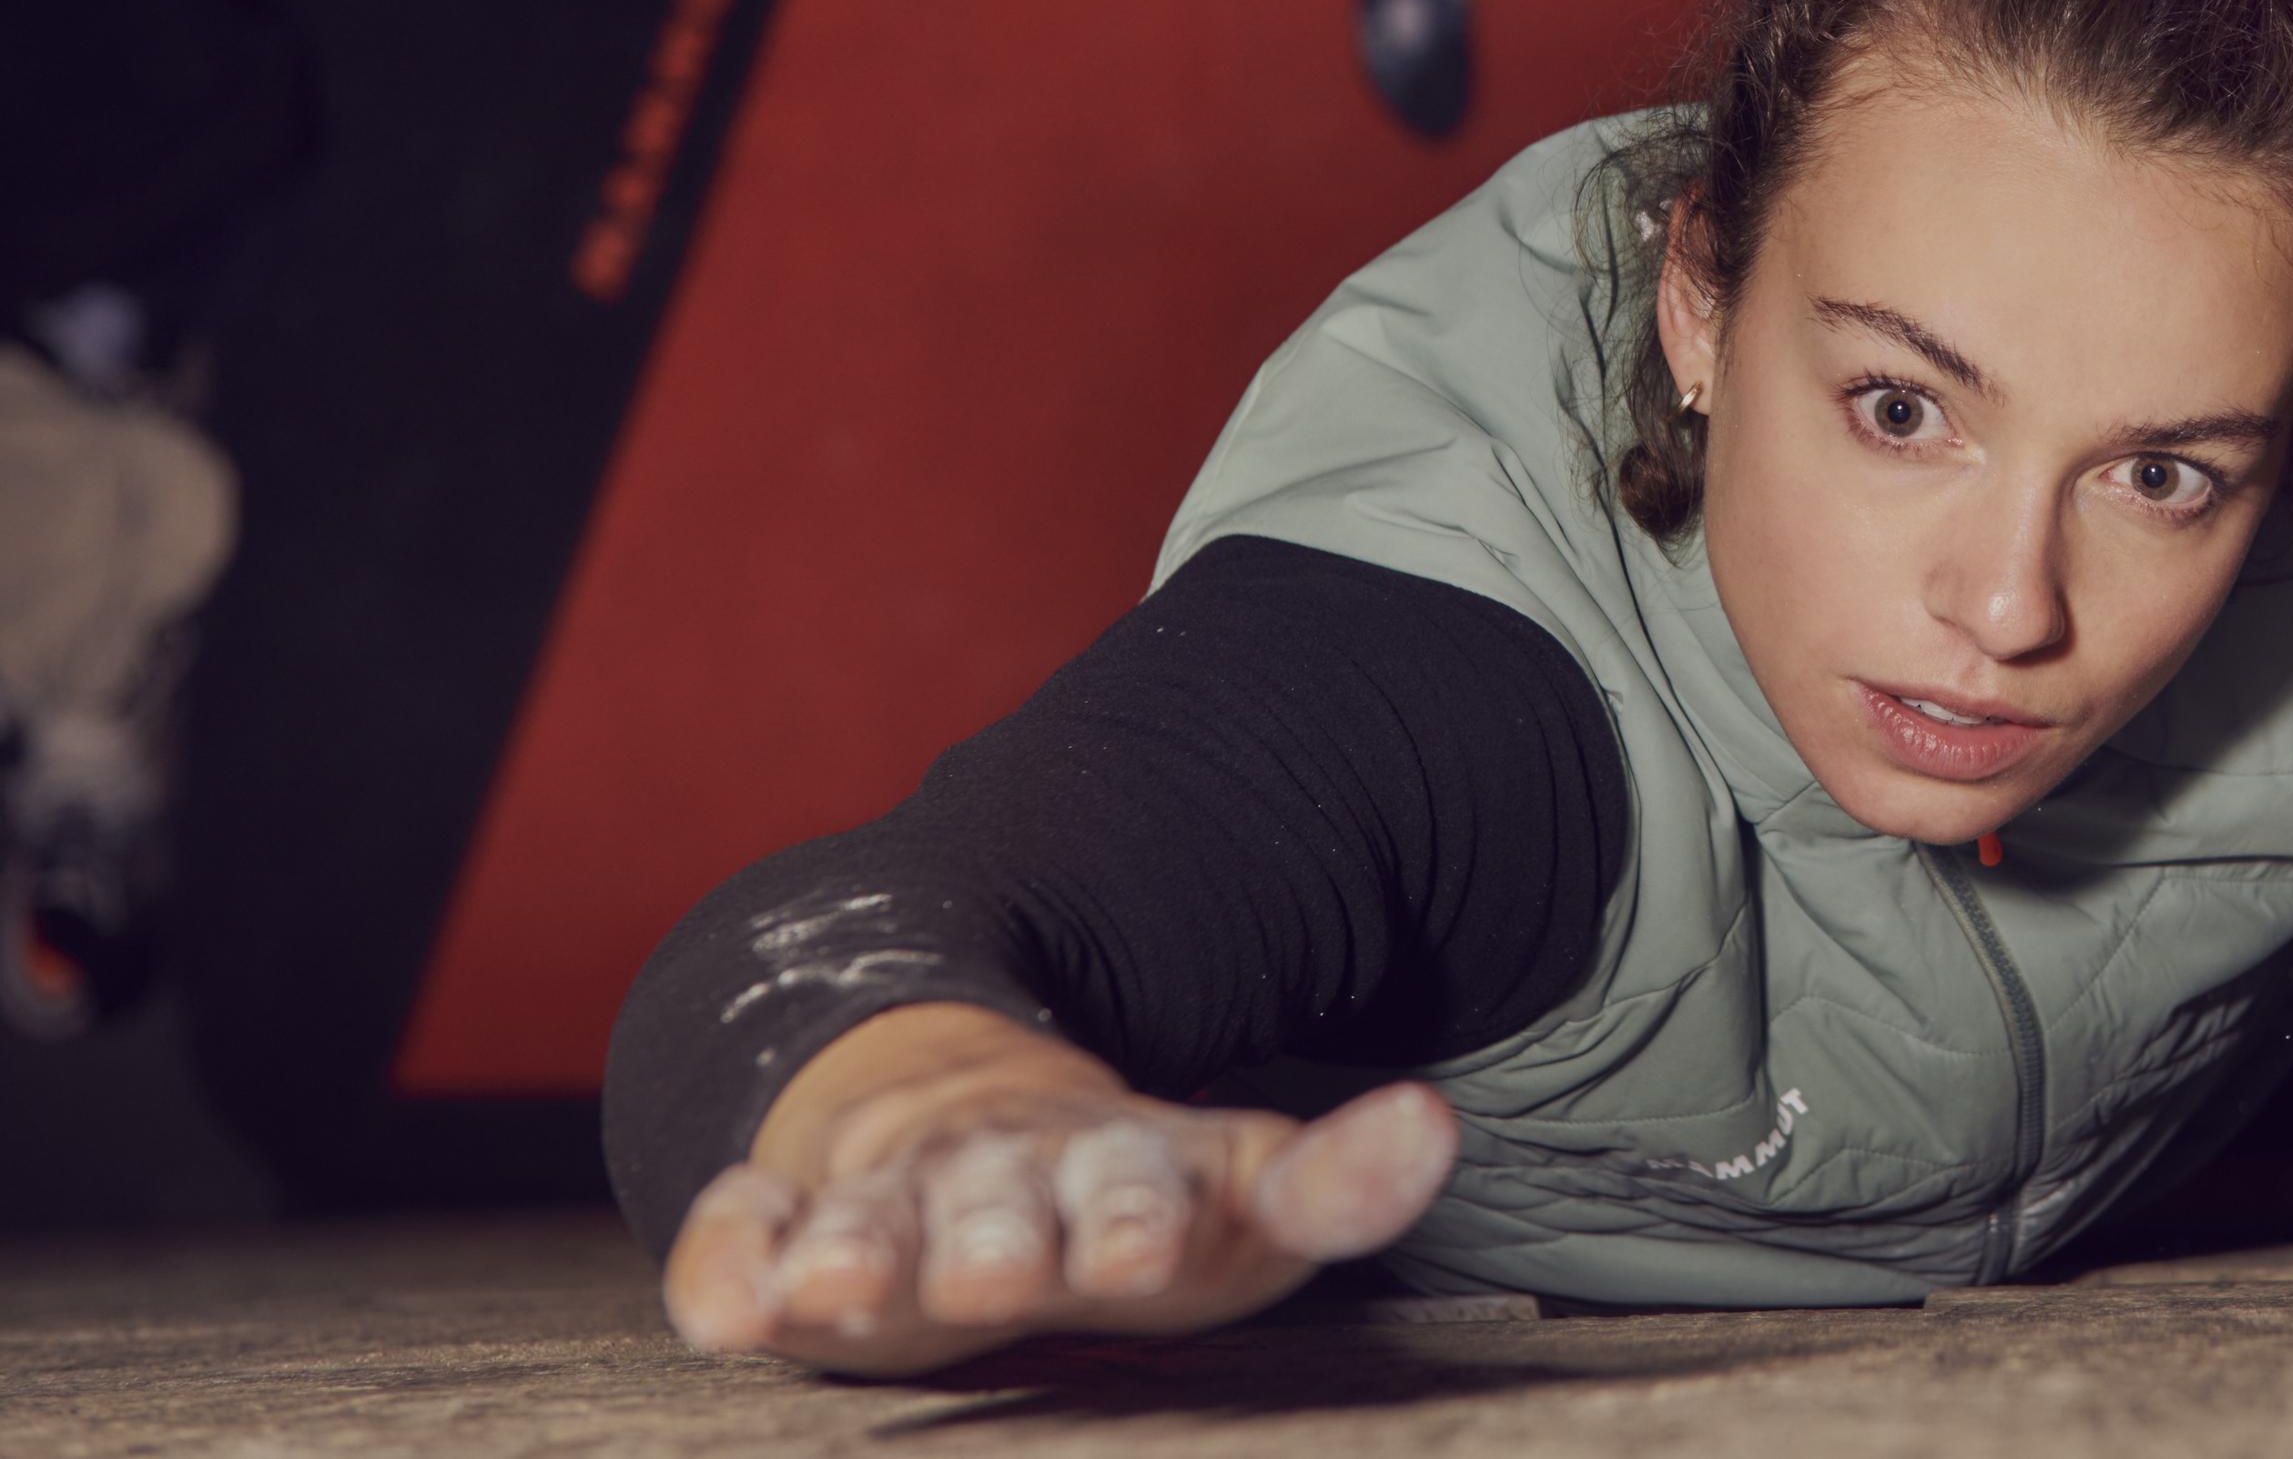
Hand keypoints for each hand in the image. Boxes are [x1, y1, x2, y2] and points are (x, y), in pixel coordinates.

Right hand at [661, 1002, 1457, 1377]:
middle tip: (998, 1276)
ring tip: (840, 1290)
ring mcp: (880, 1200)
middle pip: (995, 1204)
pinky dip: (730, 1259)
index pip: (1136, 1178)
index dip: (1140, 1210)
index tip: (1148, 1242)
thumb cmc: (1132, 1204)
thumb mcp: (1246, 1196)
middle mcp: (994, 1178)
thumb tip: (1434, 1125)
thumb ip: (1340, 1179)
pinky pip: (741, 1233)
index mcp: (1118, 1165)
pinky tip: (722, 1303)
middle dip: (995, 1239)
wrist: (962, 1126)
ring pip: (867, 1220)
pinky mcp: (782, 1225)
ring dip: (854, 1252)